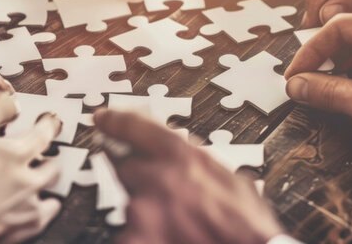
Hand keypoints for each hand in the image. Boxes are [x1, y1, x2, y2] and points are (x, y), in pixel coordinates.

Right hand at [0, 91, 62, 242]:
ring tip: (42, 178)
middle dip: (51, 157)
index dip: (48, 124)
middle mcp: (26, 182)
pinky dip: (40, 212)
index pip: (45, 133)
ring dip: (47, 185)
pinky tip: (35, 208)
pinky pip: (39, 221)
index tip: (50, 121)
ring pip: (49, 196)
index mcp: (17, 155)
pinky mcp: (14, 231)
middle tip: (46, 153)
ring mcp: (22, 209)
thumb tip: (10, 99)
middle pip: (53, 167)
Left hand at [94, 109, 284, 243]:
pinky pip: (130, 235)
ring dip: (150, 216)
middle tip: (167, 200)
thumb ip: (201, 165)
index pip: (135, 127)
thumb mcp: (234, 182)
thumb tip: (187, 160)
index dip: (115, 121)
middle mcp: (157, 179)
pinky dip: (145, 239)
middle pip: (128, 169)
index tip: (102, 119)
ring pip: (133, 208)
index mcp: (183, 157)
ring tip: (180, 228)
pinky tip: (171, 241)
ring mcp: (141, 213)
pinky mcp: (132, 240)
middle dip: (143, 181)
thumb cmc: (248, 231)